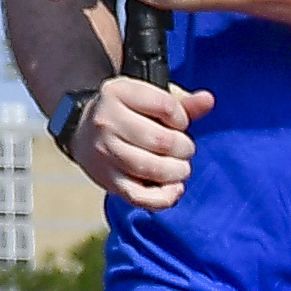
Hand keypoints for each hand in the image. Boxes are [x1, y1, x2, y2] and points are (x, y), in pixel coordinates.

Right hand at [70, 75, 211, 210]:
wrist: (83, 131)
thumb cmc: (127, 112)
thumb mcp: (149, 98)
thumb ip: (182, 102)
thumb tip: (208, 100)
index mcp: (118, 92)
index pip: (166, 106)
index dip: (182, 118)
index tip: (179, 123)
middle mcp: (106, 121)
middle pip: (162, 141)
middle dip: (184, 148)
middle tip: (183, 149)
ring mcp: (104, 152)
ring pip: (152, 169)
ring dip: (177, 172)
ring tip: (180, 168)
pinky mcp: (107, 180)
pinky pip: (140, 196)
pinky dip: (163, 198)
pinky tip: (175, 189)